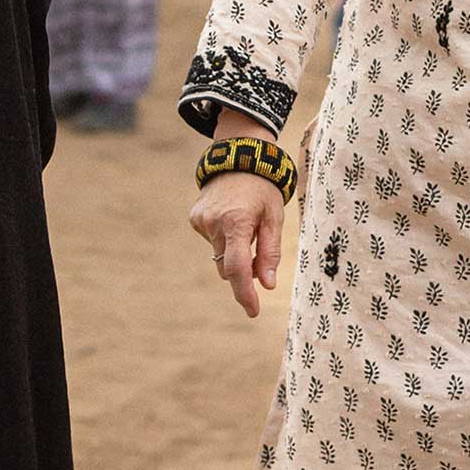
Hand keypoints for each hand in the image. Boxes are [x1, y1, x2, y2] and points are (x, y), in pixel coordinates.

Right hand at [190, 168, 289, 319]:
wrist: (240, 158)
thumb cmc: (263, 190)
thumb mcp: (274, 218)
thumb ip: (270, 252)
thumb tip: (268, 285)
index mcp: (236, 223)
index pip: (238, 269)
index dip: (245, 293)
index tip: (253, 311)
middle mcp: (214, 224)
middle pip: (227, 267)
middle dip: (243, 271)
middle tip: (259, 256)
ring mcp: (201, 221)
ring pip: (219, 255)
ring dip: (233, 252)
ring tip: (246, 226)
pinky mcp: (195, 219)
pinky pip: (212, 241)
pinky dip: (223, 238)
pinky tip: (232, 218)